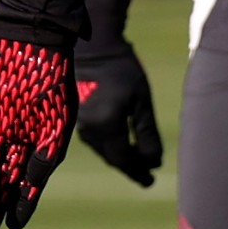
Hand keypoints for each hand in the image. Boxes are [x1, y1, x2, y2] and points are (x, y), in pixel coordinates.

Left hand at [0, 32, 74, 228]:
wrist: (32, 37)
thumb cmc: (53, 76)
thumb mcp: (57, 119)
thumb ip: (46, 153)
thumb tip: (33, 183)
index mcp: (44, 142)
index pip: (31, 182)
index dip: (22, 205)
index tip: (12, 227)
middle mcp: (19, 138)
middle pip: (3, 180)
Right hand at [72, 44, 160, 186]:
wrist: (92, 47)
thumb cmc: (122, 70)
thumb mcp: (141, 101)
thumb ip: (147, 132)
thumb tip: (154, 161)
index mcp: (105, 125)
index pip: (123, 159)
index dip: (137, 172)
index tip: (150, 182)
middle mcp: (88, 128)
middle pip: (111, 157)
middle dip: (130, 167)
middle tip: (147, 175)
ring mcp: (78, 122)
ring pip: (102, 149)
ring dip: (118, 156)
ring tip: (137, 162)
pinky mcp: (73, 115)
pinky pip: (94, 139)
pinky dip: (108, 145)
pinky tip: (120, 144)